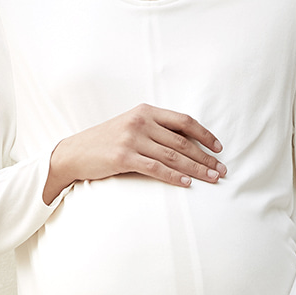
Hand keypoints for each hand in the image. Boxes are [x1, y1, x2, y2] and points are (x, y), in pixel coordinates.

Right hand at [45, 109, 224, 202]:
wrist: (74, 153)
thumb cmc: (105, 142)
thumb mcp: (130, 127)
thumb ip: (154, 129)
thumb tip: (186, 144)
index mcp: (145, 111)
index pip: (183, 120)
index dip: (205, 134)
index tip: (219, 148)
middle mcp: (140, 121)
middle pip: (182, 141)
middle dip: (205, 157)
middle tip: (222, 170)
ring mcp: (131, 139)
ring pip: (173, 155)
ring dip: (196, 169)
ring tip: (212, 178)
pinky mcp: (123, 157)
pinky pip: (156, 168)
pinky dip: (174, 176)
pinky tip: (187, 183)